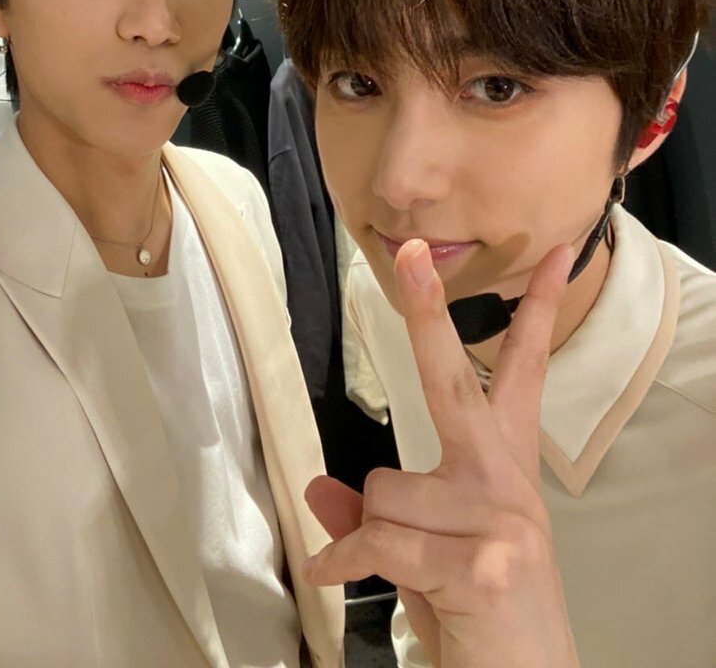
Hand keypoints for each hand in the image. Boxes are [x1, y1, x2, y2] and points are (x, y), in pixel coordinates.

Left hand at [302, 240, 579, 667]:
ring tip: (413, 572)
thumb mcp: (426, 557)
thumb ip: (380, 519)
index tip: (552, 255)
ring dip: (374, 532)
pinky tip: (346, 579)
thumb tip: (320, 490)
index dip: (536, 311)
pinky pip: (378, 537)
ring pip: (385, 486)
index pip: (526, 374)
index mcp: (506, 468)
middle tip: (410, 253)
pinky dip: (348, 560)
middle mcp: (510, 481)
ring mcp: (502, 517)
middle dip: (428, 312)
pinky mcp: (485, 560)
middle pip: (457, 381)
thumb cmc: (481, 619)